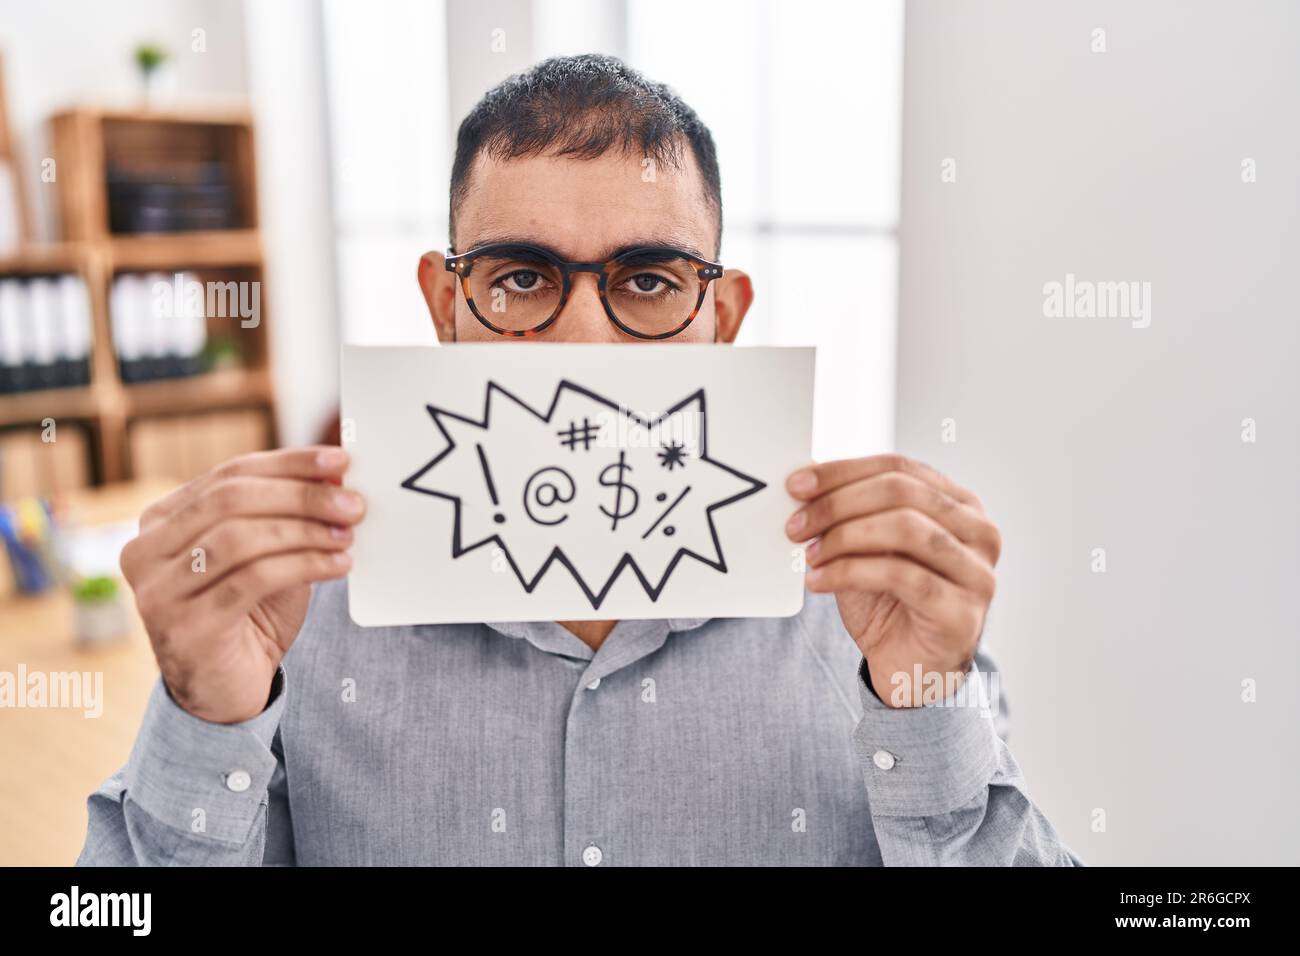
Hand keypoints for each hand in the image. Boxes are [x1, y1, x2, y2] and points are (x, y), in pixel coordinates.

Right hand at [119, 446, 364, 723]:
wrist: (225, 692)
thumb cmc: (249, 615)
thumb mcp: (267, 555)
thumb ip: (286, 515)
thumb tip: (336, 474)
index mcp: (161, 521)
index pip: (229, 474)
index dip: (289, 463)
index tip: (340, 461)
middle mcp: (145, 550)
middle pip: (231, 500)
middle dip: (301, 496)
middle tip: (353, 503)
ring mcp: (158, 590)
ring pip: (240, 538)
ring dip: (305, 531)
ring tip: (348, 536)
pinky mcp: (185, 626)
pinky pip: (253, 580)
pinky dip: (304, 565)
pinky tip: (339, 565)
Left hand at [785, 455, 1000, 707]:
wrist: (911, 669)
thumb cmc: (890, 602)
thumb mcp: (869, 547)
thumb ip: (852, 512)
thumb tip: (805, 482)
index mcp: (959, 504)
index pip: (899, 468)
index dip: (843, 472)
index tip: (796, 485)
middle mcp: (979, 531)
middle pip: (901, 492)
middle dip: (838, 504)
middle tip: (796, 524)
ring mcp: (977, 571)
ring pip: (904, 528)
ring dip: (844, 537)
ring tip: (809, 554)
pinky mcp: (962, 611)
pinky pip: (900, 575)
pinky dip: (849, 572)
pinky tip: (818, 581)